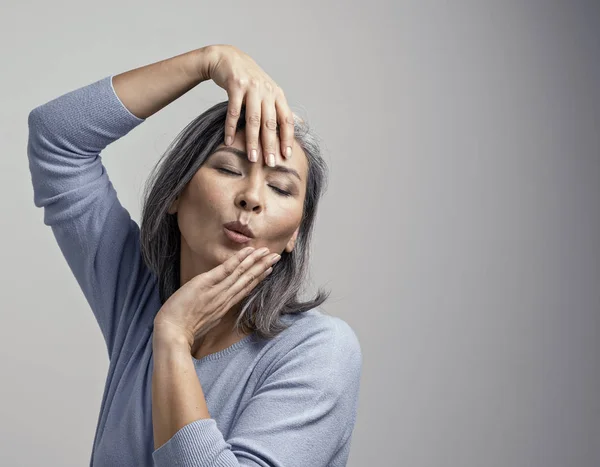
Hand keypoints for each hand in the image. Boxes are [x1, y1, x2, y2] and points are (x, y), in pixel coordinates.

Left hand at [153, 247, 281, 349]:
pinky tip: (249, 251)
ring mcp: (217, 290)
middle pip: (248, 280)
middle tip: (276, 256)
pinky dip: (239, 259)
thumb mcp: (204, 321)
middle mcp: (225, 298)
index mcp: (224, 306)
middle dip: (263, 267)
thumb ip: (213, 311)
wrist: (172, 333)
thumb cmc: (182, 329)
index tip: (269, 269)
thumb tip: (216, 307)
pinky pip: (226, 269)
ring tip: (268, 252)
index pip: (245, 289)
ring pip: (241, 273)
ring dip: (256, 261)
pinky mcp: (206, 283)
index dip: (259, 278)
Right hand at [199, 44, 294, 165]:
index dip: (287, 138)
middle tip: (270, 163)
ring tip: (252, 158)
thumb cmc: (249, 80)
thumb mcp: (268, 90)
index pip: (286, 119)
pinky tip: (229, 141)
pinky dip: (231, 128)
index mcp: (277, 94)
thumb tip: (299, 124)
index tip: (287, 156)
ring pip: (253, 120)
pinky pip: (233, 112)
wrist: (227, 58)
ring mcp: (251, 87)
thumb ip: (280, 108)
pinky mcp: (235, 86)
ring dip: (252, 141)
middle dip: (271, 145)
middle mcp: (267, 90)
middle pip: (270, 123)